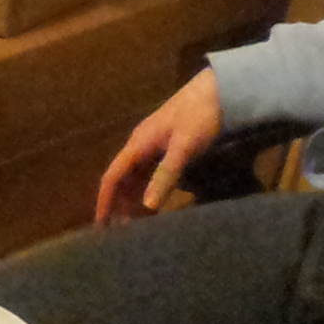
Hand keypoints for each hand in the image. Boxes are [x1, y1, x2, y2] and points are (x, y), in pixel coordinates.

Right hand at [95, 72, 223, 221]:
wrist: (222, 90)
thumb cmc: (200, 116)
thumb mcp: (184, 147)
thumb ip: (166, 175)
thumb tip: (147, 206)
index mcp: (139, 144)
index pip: (112, 176)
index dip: (104, 201)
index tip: (101, 226)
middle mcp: (142, 144)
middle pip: (122, 179)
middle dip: (119, 204)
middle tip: (122, 233)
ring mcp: (156, 144)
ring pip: (137, 177)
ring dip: (133, 199)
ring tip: (137, 224)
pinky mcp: (170, 146)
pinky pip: (151, 172)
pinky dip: (149, 189)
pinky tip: (156, 203)